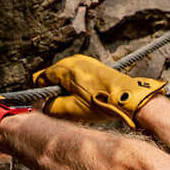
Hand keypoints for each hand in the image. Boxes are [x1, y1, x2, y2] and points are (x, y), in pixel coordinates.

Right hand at [30, 54, 164, 127]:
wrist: (128, 98)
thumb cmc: (102, 103)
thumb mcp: (72, 110)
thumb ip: (52, 107)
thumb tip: (43, 106)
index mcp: (65, 69)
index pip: (41, 77)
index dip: (42, 92)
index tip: (47, 103)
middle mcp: (73, 60)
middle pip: (53, 75)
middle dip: (55, 90)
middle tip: (65, 105)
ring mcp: (85, 61)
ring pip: (65, 74)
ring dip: (66, 87)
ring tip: (79, 101)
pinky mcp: (94, 65)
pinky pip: (77, 73)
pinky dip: (77, 84)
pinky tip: (87, 95)